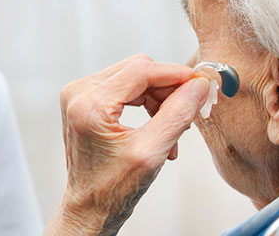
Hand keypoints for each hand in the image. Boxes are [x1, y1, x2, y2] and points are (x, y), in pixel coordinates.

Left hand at [45, 54, 210, 235]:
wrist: (90, 208)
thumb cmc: (111, 190)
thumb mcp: (151, 153)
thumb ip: (177, 115)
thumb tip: (198, 87)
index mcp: (89, 105)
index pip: (141, 70)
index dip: (175, 74)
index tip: (199, 84)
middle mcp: (79, 93)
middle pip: (138, 70)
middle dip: (168, 89)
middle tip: (187, 113)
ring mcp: (80, 95)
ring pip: (134, 77)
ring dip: (159, 98)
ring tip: (173, 129)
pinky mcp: (85, 101)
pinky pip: (125, 88)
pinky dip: (146, 103)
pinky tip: (158, 126)